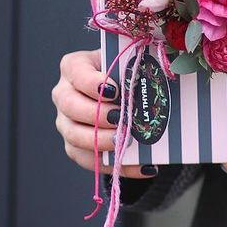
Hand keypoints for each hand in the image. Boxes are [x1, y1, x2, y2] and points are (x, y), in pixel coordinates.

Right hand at [51, 48, 156, 179]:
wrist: (119, 87)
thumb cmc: (123, 70)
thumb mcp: (127, 61)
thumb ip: (136, 65)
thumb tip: (163, 75)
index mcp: (74, 66)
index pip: (75, 71)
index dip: (92, 82)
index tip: (115, 90)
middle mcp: (64, 94)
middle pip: (71, 106)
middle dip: (97, 114)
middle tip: (120, 118)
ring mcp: (66, 122)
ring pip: (74, 136)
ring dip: (101, 141)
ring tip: (125, 141)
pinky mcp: (74, 145)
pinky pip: (89, 160)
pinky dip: (116, 164)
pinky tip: (141, 165)